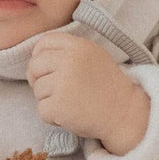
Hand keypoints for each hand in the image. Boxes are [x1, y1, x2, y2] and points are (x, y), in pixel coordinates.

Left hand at [27, 33, 149, 155]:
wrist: (124, 113)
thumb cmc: (107, 87)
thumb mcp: (94, 56)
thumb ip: (69, 51)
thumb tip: (38, 54)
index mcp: (78, 46)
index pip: (44, 42)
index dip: (39, 56)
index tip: (45, 69)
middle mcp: (70, 61)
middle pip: (34, 66)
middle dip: (38, 80)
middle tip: (54, 91)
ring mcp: (63, 83)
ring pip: (37, 90)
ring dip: (48, 100)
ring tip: (70, 103)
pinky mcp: (58, 105)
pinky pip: (41, 110)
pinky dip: (52, 117)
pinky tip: (69, 115)